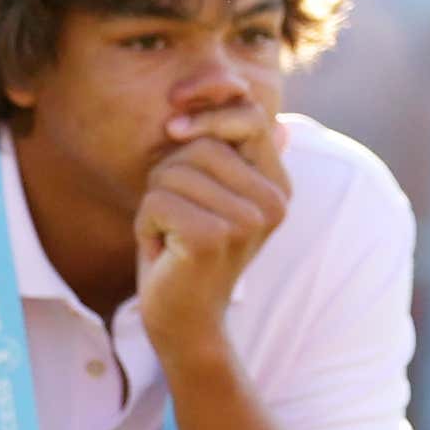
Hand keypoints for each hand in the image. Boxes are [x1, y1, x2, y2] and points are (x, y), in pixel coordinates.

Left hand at [133, 103, 291, 364]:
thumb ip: (237, 157)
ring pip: (172, 172)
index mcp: (278, 187)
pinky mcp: (212, 238)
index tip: (173, 124)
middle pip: (200, 145)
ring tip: (171, 236)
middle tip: (176, 217)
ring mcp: (246, 221)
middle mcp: (272, 202)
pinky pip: (156, 202)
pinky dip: (145, 226)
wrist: (186, 321)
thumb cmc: (190, 252)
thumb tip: (284, 126)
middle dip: (169, 175)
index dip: (210, 109)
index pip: (250, 119)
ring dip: (155, 204)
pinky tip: (162, 251)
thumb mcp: (215, 196)